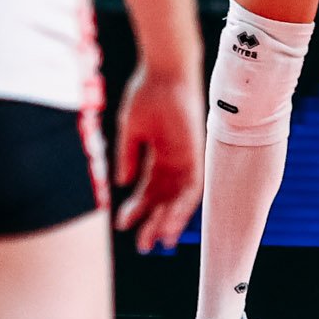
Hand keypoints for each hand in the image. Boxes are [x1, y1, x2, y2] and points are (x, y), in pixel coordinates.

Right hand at [112, 62, 203, 253]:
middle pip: (164, 200)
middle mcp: (173, 162)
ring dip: (169, 221)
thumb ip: (128, 156)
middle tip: (142, 246)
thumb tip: (122, 183)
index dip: (137, 209)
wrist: (164, 73)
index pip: (148, 191)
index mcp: (157, 156)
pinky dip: (182, 206)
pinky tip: (169, 221)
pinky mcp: (196, 156)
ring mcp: (186, 160)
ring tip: (157, 241)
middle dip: (153, 223)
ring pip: (180, 200)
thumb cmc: (147, 93)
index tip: (122, 225)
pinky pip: (192, 188)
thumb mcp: (132, 129)